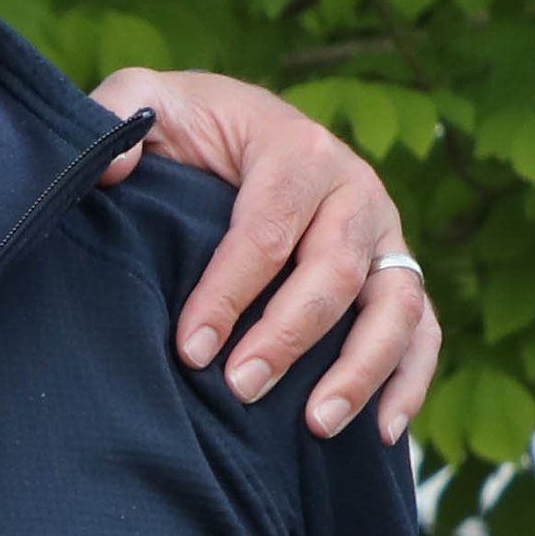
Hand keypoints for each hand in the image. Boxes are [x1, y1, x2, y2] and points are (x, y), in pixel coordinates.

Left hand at [87, 64, 435, 441]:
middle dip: (287, 337)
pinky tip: (380, 433)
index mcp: (296, 148)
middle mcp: (354, 189)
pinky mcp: (396, 273)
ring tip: (316, 424)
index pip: (269, 227)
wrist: (239, 130)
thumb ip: (118, 114)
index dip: (230, 292)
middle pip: (335, 271)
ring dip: (361, 369)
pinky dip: (411, 381)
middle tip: (239, 389)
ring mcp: (384, 235)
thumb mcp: (147, 102)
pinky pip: (423, 329)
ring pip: (395, 304)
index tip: (190, 349)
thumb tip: (111, 170)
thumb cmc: (189, 128)